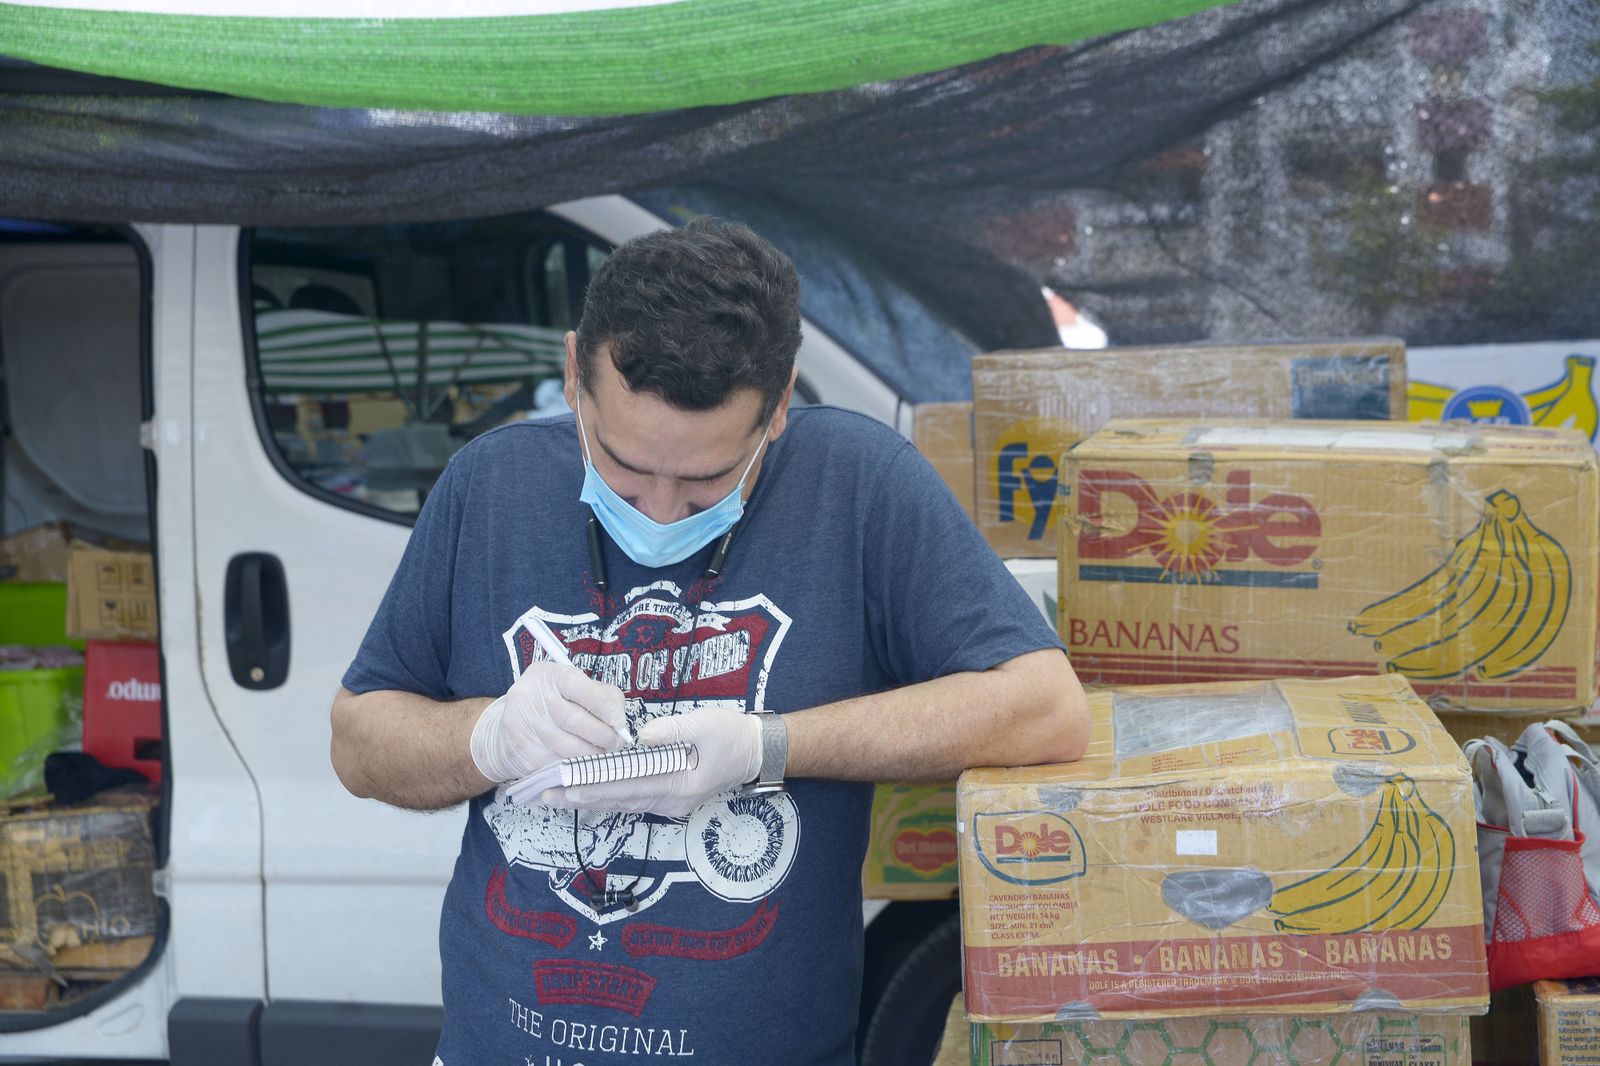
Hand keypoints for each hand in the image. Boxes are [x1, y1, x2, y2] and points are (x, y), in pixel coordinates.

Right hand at [470, 661, 627, 783]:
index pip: (578, 685)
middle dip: (604, 735)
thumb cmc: (550, 705)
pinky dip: (578, 766)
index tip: (619, 721)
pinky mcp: (523, 752)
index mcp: (546, 675)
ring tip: (603, 754)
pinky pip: (559, 763)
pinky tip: (585, 764)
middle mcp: (530, 697)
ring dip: (594, 754)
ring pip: (569, 746)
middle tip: (616, 743)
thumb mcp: (570, 689)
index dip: (604, 705)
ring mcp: (523, 726)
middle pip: (576, 720)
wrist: (506, 731)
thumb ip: (600, 695)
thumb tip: (619, 720)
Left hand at [544, 707, 761, 817]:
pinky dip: (609, 797)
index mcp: (678, 783)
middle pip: (619, 800)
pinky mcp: (670, 797)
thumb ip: (671, 730)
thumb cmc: (731, 734)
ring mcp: (670, 803)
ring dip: (590, 799)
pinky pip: (633, 800)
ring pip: (623, 803)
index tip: (566, 785)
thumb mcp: (704, 724)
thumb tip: (640, 736)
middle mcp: (671, 800)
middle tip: (546, 795)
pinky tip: (588, 794)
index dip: (596, 785)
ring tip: (557, 796)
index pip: (628, 785)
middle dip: (582, 796)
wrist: (755, 751)